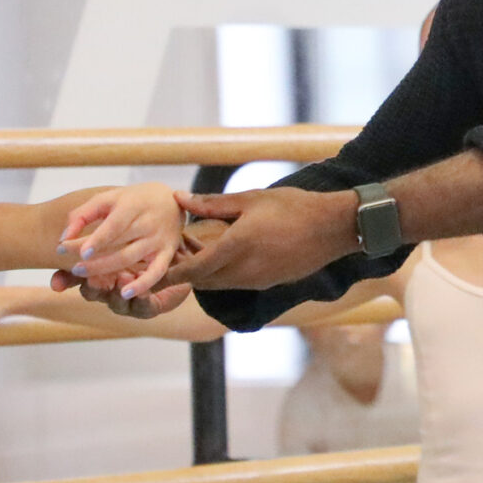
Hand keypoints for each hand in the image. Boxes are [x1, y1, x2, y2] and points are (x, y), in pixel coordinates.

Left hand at [56, 183, 186, 303]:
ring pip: (130, 259)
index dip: (95, 239)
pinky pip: (156, 273)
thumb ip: (83, 214)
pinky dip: (143, 284)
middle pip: (118, 245)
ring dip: (105, 270)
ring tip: (83, 275)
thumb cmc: (132, 200)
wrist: (172, 200)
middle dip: (93, 259)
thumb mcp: (108, 198)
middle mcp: (148, 223)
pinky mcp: (167, 253)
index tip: (70, 247)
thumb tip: (63, 237)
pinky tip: (125, 294)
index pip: (113, 225)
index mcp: (133, 205)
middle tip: (72, 268)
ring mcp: (158, 240)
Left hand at [160, 188, 358, 293]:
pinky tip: (225, 254)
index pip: (191, 270)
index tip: (149, 277)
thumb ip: (212, 204)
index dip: (168, 275)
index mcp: (235, 248)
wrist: (333, 228)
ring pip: (218, 283)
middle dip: (184, 272)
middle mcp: (243, 272)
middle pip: (201, 281)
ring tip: (196, 250)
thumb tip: (180, 199)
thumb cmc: (293, 208)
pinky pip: (236, 282)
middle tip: (172, 254)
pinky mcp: (268, 283)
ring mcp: (257, 281)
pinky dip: (222, 273)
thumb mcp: (250, 200)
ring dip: (204, 272)